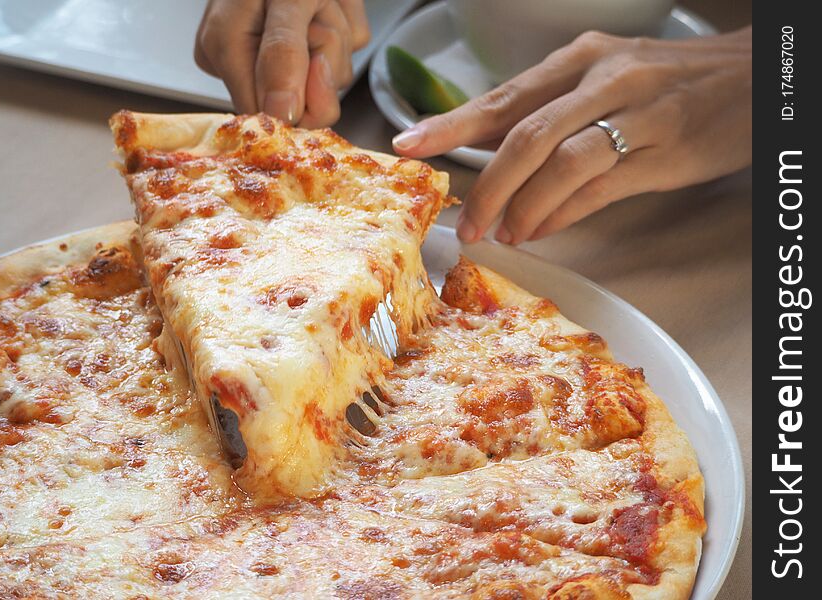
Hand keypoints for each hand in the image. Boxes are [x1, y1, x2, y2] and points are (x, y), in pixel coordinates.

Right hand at [195, 0, 369, 127]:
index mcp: (222, 49)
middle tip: (314, 10)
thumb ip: (281, 55)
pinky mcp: (311, 46)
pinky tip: (332, 1)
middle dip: (323, 55)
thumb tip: (279, 114)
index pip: (266, 113)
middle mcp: (245, 59)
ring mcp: (280, 55)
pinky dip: (350, 25)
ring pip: (331, 79)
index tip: (308, 49)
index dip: (299, 97)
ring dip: (338, 34)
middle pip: (304, 101)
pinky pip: (346, 57)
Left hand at [392, 27, 751, 243]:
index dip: (452, 124)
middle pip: (526, 134)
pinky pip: (603, 187)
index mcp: (580, 60)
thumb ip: (549, 114)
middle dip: (487, 184)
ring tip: (503, 233)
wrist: (753, 77)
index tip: (410, 145)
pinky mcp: (667, 151)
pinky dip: (565, 212)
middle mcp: (604, 80)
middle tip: (465, 223)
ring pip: (563, 161)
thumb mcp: (604, 79)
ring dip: (523, 204)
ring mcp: (638, 114)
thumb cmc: (667, 81)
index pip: (504, 97)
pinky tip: (542, 230)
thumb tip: (492, 154)